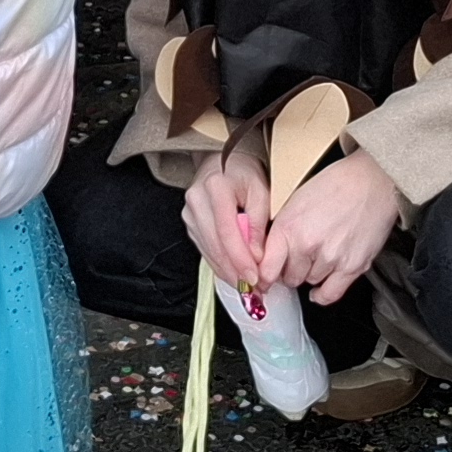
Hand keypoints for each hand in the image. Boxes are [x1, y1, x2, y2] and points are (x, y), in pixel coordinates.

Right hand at [181, 146, 271, 292]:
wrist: (223, 161)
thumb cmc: (244, 173)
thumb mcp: (261, 190)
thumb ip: (259, 222)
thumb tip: (257, 256)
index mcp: (216, 186)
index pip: (227, 231)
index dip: (241, 259)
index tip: (256, 277)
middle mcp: (197, 199)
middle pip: (215, 245)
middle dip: (236, 272)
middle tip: (255, 290)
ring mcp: (189, 212)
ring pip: (209, 251)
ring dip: (228, 272)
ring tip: (249, 287)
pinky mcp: (189, 223)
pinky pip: (205, 249)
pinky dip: (221, 265)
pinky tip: (235, 275)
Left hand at [259, 155, 405, 306]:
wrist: (371, 181)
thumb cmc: (335, 185)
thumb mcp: (295, 201)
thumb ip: (282, 230)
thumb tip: (270, 255)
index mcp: (288, 227)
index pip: (267, 269)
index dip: (264, 277)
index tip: (264, 280)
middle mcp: (307, 245)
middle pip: (289, 277)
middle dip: (290, 271)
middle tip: (297, 260)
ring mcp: (330, 258)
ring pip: (310, 282)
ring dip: (311, 273)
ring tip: (319, 254)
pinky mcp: (353, 266)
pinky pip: (330, 294)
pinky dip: (322, 294)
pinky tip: (318, 290)